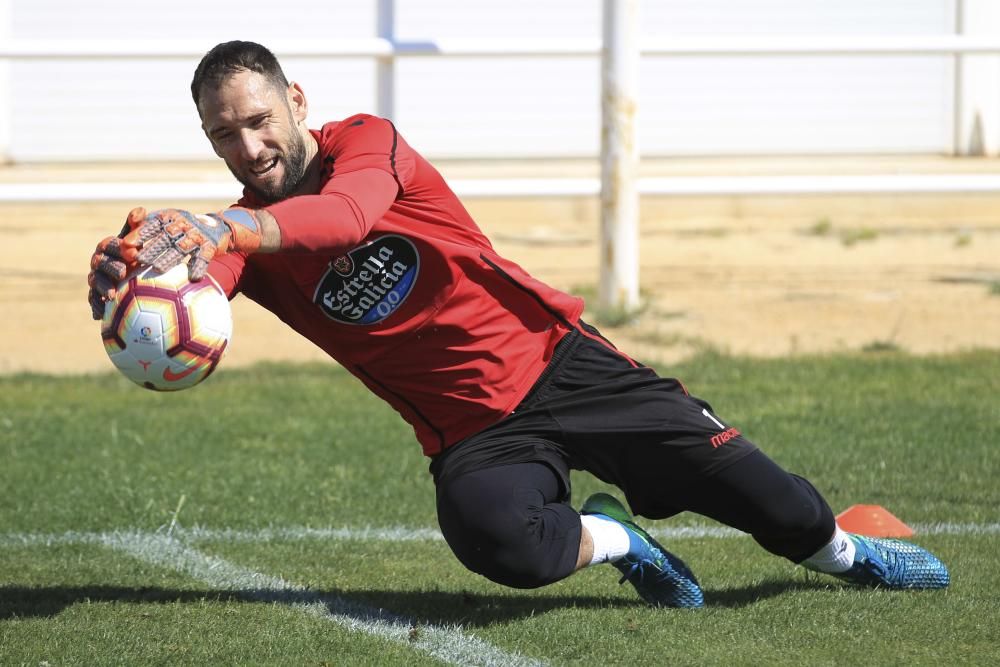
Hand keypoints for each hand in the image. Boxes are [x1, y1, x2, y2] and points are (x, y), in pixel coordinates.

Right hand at [87, 207, 145, 319]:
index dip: (120, 248)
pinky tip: (102, 315)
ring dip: (103, 288)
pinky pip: (93, 301)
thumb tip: (141, 210)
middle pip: (101, 264)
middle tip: (124, 272)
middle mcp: (98, 261)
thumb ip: (137, 227)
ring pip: (96, 283)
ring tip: (113, 295)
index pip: (110, 245)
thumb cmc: (136, 253)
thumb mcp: (137, 240)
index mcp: (107, 246)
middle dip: (112, 267)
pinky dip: (97, 307)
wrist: (132, 273)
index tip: (133, 252)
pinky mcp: (95, 295)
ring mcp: (95, 278)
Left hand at [122, 207, 262, 280]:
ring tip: (157, 269)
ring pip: (182, 248)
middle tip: (137, 259)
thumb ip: (146, 230)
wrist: (216, 228)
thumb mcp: (166, 223)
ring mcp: (197, 235)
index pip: (152, 225)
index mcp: (169, 217)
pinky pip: (204, 258)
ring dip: (170, 258)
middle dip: (151, 247)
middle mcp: (183, 224)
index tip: (126, 245)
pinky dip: (199, 267)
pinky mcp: (210, 246)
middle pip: (165, 237)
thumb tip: (123, 245)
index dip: (139, 234)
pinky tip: (194, 277)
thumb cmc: (182, 229)